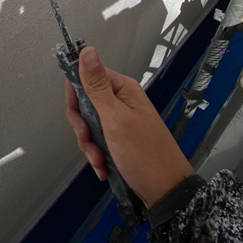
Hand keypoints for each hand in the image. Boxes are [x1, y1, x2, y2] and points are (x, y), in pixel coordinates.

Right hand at [65, 47, 194, 207]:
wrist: (166, 192)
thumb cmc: (144, 154)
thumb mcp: (115, 118)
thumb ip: (97, 86)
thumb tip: (88, 51)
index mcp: (122, 89)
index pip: (87, 77)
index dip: (75, 95)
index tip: (77, 115)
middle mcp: (121, 101)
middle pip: (84, 103)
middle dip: (81, 125)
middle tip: (88, 139)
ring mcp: (120, 121)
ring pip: (88, 125)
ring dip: (89, 145)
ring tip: (99, 159)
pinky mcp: (119, 139)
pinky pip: (97, 141)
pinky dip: (96, 155)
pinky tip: (104, 166)